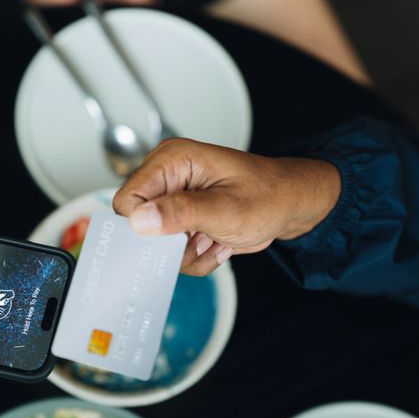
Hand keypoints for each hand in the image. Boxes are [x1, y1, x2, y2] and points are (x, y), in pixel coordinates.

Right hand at [113, 138, 340, 275]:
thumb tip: (139, 219)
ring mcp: (173, 201)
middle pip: (139, 227)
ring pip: (156, 246)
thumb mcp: (226, 208)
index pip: (127, 200)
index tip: (172, 236)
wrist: (291, 208)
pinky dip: (196, 256)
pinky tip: (217, 242)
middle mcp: (167, 178)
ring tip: (215, 237)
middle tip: (202, 236)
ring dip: (188, 253)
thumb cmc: (269, 196)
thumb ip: (181, 212)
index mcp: (171, 161)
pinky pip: (173, 253)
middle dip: (171, 243)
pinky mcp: (180, 220)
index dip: (144, 225)